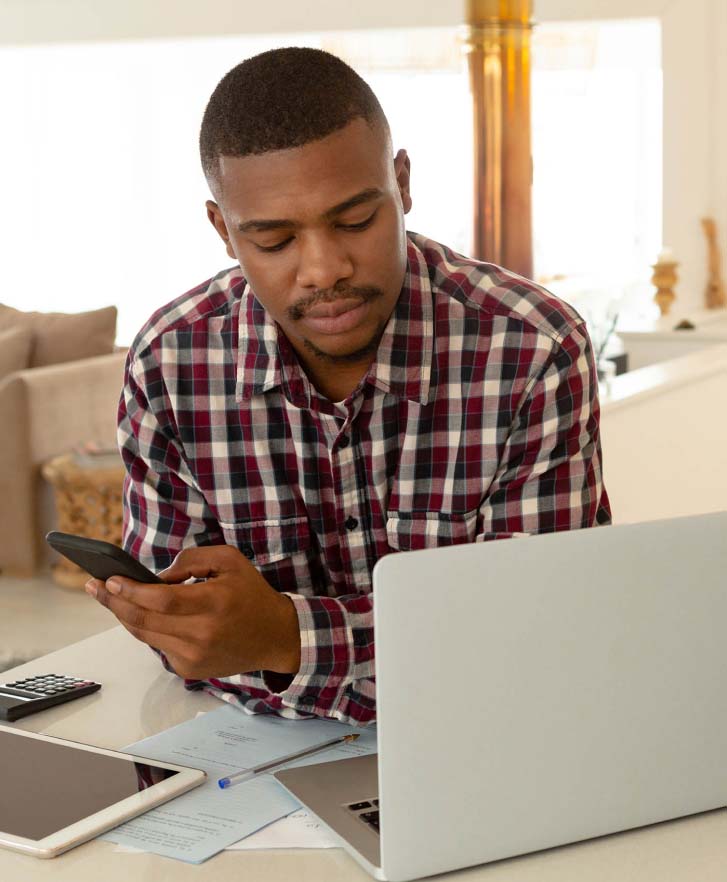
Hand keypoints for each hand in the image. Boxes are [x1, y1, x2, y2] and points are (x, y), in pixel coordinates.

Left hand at [84, 545, 300, 679]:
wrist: (275, 636)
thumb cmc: (251, 594)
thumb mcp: (229, 560)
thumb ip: (191, 560)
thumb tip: (157, 576)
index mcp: (214, 603)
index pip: (162, 600)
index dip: (131, 591)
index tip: (109, 579)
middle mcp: (203, 634)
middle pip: (145, 620)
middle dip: (114, 602)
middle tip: (94, 587)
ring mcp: (195, 656)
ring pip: (145, 636)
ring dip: (124, 616)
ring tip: (108, 597)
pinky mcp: (191, 670)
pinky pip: (158, 647)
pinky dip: (146, 630)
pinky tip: (138, 614)